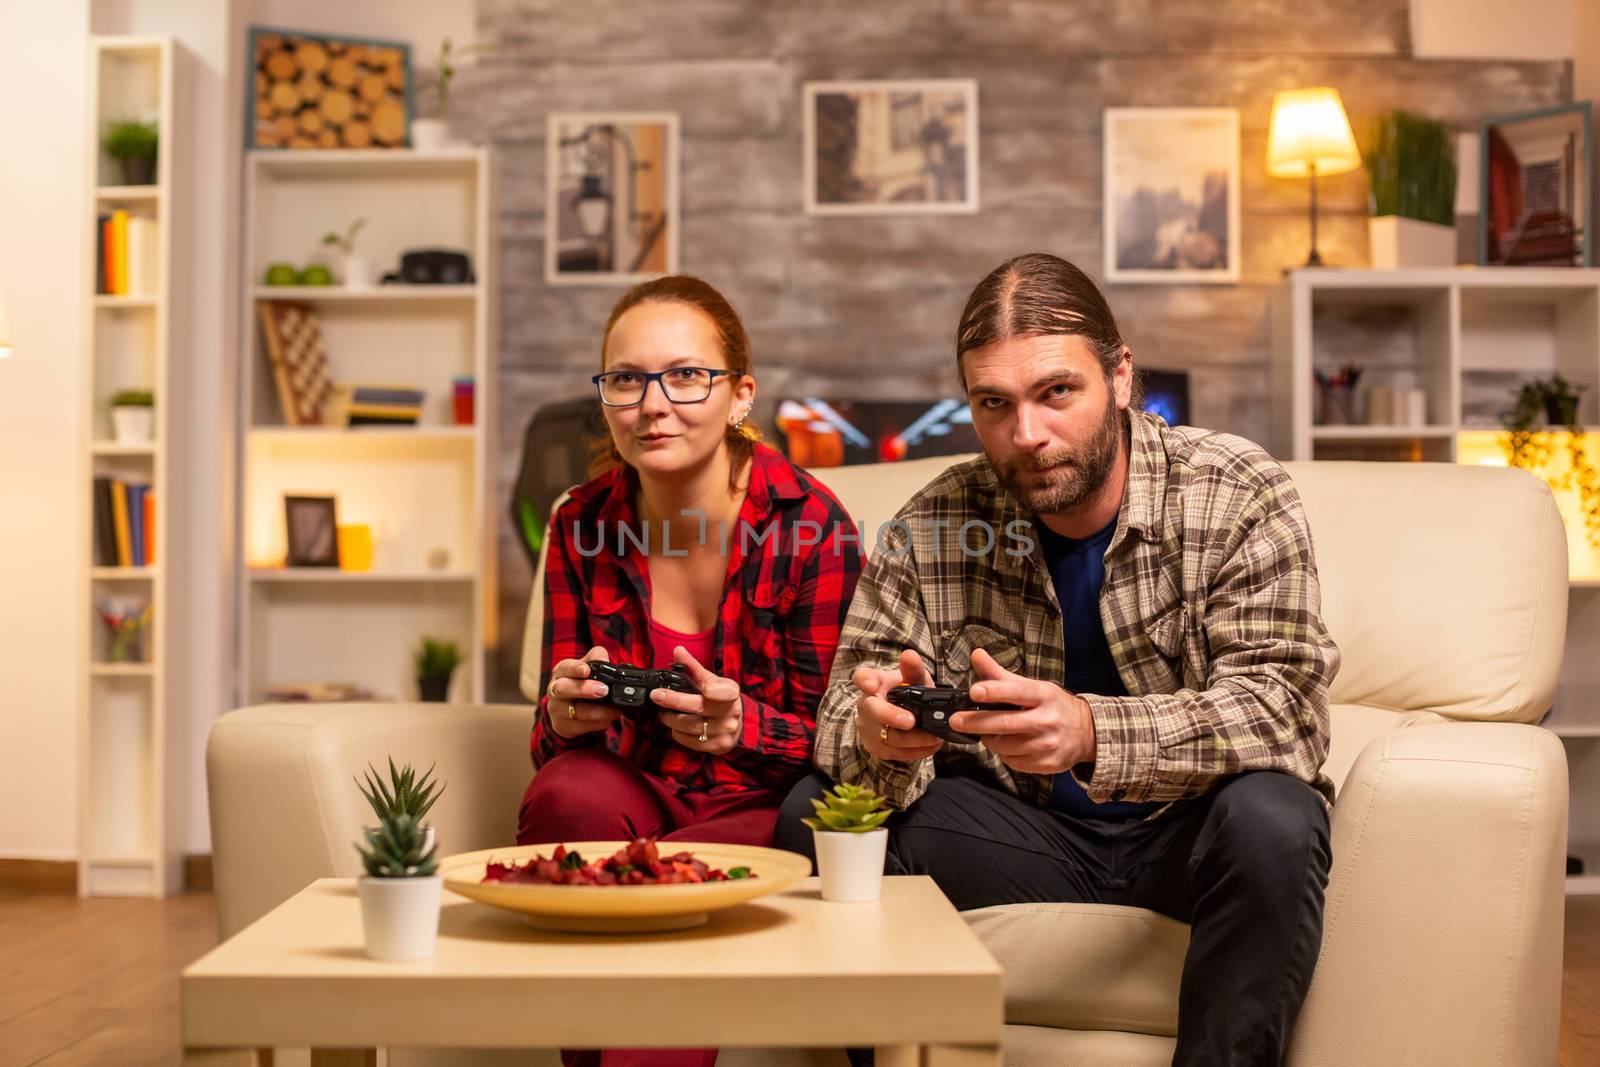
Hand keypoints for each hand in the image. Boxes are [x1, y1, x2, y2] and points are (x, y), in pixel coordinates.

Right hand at [545, 645, 620, 738]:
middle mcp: (555, 690)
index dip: (575, 668)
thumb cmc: (578, 683)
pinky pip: (583, 726)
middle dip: (584, 689)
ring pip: (577, 711)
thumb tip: (605, 659)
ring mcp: (557, 710)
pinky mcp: (564, 726)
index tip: (587, 670)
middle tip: (604, 690)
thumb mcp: (586, 667)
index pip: (566, 667)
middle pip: (564, 688)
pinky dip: (599, 723)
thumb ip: (597, 658)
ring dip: (600, 711)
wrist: (565, 710)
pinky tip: (608, 719)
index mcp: (562, 672)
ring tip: (615, 710)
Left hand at [650, 647, 743, 755]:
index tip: (705, 688)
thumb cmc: (720, 700)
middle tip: (656, 695)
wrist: (736, 725)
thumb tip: (677, 651)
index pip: (725, 692)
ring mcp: (723, 732)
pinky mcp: (715, 747)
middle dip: (674, 701)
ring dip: (671, 718)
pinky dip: (677, 731)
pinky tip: (677, 725)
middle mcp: (730, 714)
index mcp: (730, 694)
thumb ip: (693, 667)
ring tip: (664, 712)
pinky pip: (687, 740)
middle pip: (698, 708)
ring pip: (688, 726)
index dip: (715, 690)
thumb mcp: (711, 681)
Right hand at [853, 649, 943, 762]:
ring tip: (935, 736)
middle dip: (891, 716)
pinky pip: (895, 753)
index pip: (862, 677)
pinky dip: (916, 751)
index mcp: (874, 683)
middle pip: (872, 712)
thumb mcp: (913, 679)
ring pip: (887, 737)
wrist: (898, 716)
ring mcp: (868, 728)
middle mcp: (866, 706)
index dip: (865, 681)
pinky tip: (931, 746)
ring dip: (914, 739)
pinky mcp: (876, 747)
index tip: (871, 685)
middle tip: (912, 721)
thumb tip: (910, 655)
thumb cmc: (906, 693)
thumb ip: (913, 669)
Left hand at [948, 648, 1096, 773]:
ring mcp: (1048, 744)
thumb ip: (1000, 674)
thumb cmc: (1052, 705)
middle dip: (976, 722)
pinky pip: (1013, 761)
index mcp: (1043, 695)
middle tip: (956, 720)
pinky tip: (1007, 744)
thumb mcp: (1031, 685)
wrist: (1086, 732)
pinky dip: (1003, 753)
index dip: (994, 691)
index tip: (974, 692)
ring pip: (1005, 746)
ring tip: (987, 731)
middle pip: (1005, 724)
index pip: (1016, 692)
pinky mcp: (1047, 763)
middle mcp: (1047, 720)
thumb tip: (976, 655)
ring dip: (989, 739)